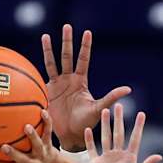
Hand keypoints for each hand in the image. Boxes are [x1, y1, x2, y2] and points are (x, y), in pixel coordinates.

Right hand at [0, 110, 55, 162]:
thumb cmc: (24, 161)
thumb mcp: (9, 162)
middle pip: (20, 161)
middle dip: (12, 155)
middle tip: (3, 147)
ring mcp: (40, 154)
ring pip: (36, 146)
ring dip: (32, 137)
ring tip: (26, 127)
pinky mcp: (49, 144)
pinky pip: (48, 131)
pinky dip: (46, 121)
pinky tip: (43, 110)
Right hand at [41, 24, 130, 151]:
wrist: (70, 135)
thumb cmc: (85, 123)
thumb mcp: (99, 108)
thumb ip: (111, 97)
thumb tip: (129, 89)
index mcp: (81, 82)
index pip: (83, 60)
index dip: (85, 47)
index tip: (87, 32)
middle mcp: (69, 80)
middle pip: (67, 56)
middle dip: (67, 42)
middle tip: (67, 26)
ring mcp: (57, 84)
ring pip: (53, 63)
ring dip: (49, 50)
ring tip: (46, 36)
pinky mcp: (47, 91)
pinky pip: (43, 76)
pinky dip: (39, 67)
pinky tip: (34, 61)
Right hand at [85, 106, 161, 162]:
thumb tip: (159, 156)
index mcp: (130, 159)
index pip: (135, 139)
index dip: (138, 127)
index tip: (142, 114)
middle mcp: (118, 156)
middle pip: (119, 133)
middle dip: (119, 119)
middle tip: (119, 105)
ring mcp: (106, 159)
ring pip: (106, 137)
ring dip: (105, 125)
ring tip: (105, 111)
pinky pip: (91, 150)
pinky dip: (89, 140)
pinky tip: (88, 130)